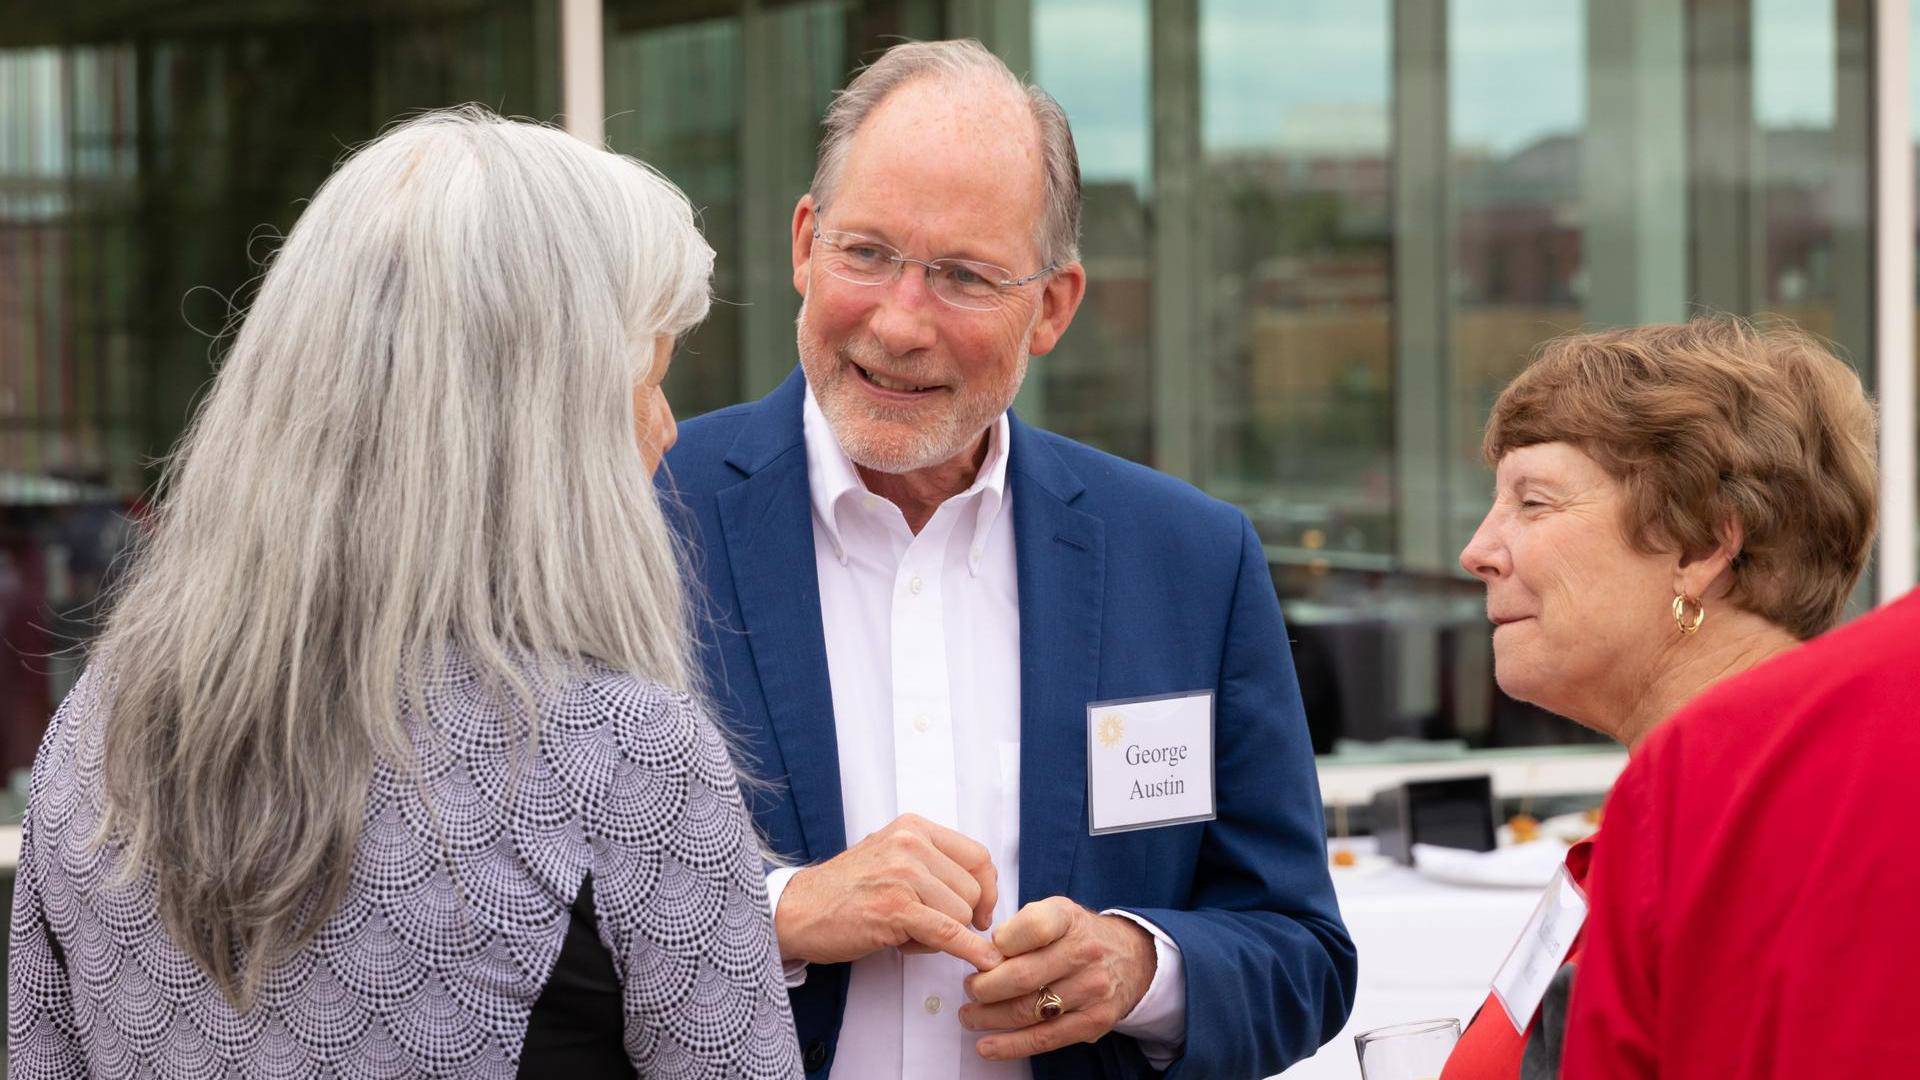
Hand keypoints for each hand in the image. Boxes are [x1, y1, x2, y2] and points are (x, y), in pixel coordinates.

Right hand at [774, 813, 1001, 970]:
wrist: (797, 911)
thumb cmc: (843, 890)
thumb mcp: (890, 856)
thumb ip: (931, 864)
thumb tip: (981, 891)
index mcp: (913, 828)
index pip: (978, 856)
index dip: (987, 889)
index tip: (982, 911)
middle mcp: (911, 844)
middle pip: (973, 890)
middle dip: (959, 917)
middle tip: (925, 926)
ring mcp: (903, 875)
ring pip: (962, 914)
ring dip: (940, 934)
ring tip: (904, 931)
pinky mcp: (896, 909)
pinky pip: (949, 932)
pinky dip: (969, 950)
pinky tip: (983, 961)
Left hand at [959, 897, 1157, 1059]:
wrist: (1130, 957)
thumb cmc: (1076, 935)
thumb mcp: (1054, 913)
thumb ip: (1020, 926)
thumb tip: (986, 955)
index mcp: (1069, 918)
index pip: (1033, 928)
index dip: (1001, 944)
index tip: (983, 954)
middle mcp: (1085, 952)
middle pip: (1023, 976)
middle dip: (984, 988)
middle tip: (969, 989)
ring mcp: (1092, 989)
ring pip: (1029, 1011)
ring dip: (990, 1017)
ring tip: (970, 1015)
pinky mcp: (1095, 1021)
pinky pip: (1046, 1039)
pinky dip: (1011, 1045)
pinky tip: (987, 1046)